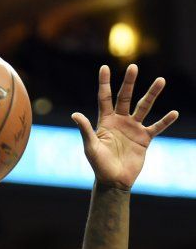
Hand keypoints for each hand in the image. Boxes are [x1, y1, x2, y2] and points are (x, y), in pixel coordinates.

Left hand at [72, 64, 177, 189]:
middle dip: (129, 83)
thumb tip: (75, 114)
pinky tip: (174, 113)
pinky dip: (165, 121)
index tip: (104, 67)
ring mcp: (133, 128)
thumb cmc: (99, 165)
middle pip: (125, 98)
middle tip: (133, 67)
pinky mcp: (144, 139)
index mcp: (105, 121)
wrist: (113, 181)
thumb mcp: (91, 147)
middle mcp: (120, 121)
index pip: (105, 98)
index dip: (104, 83)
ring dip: (152, 94)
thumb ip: (85, 130)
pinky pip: (156, 127)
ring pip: (144, 107)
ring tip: (161, 80)